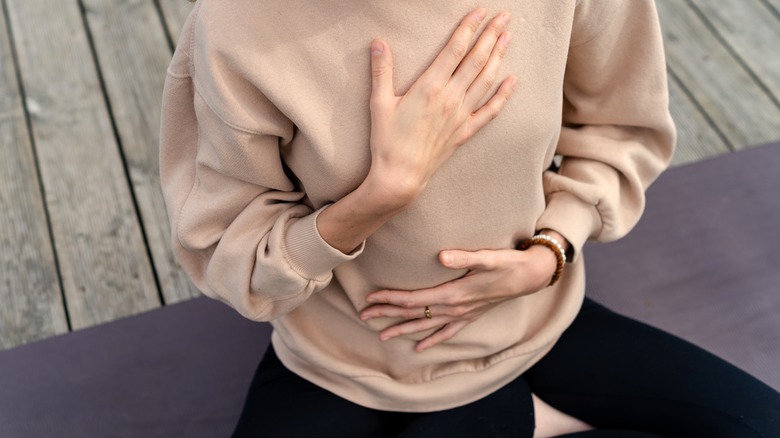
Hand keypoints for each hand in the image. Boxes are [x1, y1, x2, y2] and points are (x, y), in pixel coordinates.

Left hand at [359, 245, 556, 351]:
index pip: (414, 299)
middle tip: (363, 316)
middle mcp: (454, 309)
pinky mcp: (470, 316)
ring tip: (381, 336)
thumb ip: (464, 257)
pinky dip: (432, 340)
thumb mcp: (487, 257)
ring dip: (402, 329)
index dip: (390, 298)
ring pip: (425, 325)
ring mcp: (462, 315)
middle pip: (414, 313)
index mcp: (453, 294)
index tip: (370, 298)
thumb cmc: (507, 264)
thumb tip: (441, 257)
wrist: (530, 276)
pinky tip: (419, 348)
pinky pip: (447, 332)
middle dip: (387, 314)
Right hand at [364, 8, 516, 207]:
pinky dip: (503, 95)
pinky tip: (512, 81)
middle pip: (476, 59)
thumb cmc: (387, 141)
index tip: (481, 12)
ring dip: (499, 56)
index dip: (469, 28)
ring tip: (508, 37)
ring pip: (486, 80)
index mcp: (430, 86)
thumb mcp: (379, 103)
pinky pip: (490, 111)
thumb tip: (378, 43)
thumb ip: (381, 71)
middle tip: (504, 17)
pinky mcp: (465, 131)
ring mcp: (461, 115)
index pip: (455, 49)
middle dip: (491, 35)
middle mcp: (450, 98)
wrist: (401, 176)